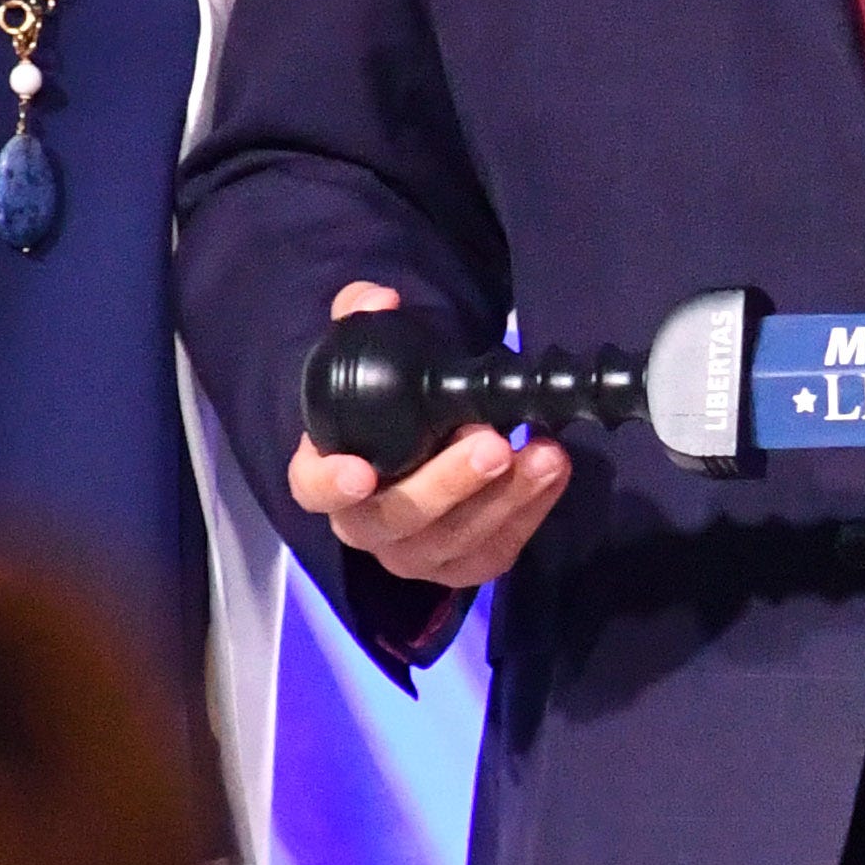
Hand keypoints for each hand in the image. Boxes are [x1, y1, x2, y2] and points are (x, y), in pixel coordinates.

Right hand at [287, 280, 569, 591]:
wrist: (424, 435)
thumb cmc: (390, 401)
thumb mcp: (370, 350)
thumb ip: (362, 316)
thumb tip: (379, 300)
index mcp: (326, 473)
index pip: (313, 489)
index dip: (332, 485)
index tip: (359, 472)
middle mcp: (362, 522)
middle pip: (394, 520)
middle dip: (448, 485)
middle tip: (492, 444)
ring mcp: (410, 552)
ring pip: (451, 543)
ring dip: (504, 500)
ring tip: (543, 454)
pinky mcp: (458, 565)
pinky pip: (491, 554)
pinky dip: (527, 515)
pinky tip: (550, 473)